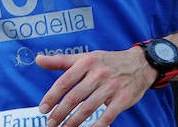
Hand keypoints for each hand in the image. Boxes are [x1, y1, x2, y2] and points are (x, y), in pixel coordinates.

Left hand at [36, 47, 153, 126]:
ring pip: (88, 108)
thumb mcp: (85, 57)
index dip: (52, 96)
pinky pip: (107, 116)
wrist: (139, 64)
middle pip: (75, 97)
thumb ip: (61, 60)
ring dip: (73, 122)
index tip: (43, 109)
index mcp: (87, 62)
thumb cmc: (106, 62)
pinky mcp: (123, 99)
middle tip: (50, 124)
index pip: (65, 81)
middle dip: (60, 113)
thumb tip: (38, 60)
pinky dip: (96, 126)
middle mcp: (99, 73)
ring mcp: (112, 86)